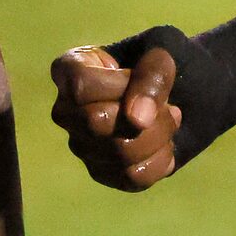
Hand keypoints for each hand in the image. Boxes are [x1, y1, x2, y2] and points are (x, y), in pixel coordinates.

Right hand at [49, 43, 183, 189]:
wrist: (163, 93)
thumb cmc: (152, 67)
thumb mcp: (158, 57)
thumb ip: (151, 77)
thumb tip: (137, 121)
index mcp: (67, 72)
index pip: (81, 87)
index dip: (120, 86)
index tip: (138, 77)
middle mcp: (65, 112)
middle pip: (97, 124)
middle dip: (147, 115)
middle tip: (169, 106)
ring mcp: (80, 145)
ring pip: (118, 154)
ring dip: (159, 138)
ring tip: (170, 121)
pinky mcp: (101, 172)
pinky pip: (131, 178)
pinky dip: (160, 163)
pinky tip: (166, 145)